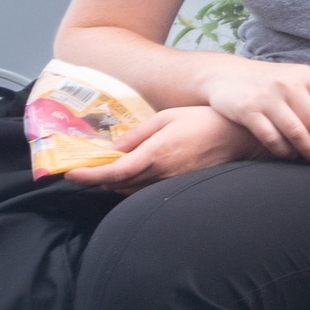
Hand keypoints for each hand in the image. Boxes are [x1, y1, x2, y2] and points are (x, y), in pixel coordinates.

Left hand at [64, 105, 259, 189]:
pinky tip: (132, 173)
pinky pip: (146, 191)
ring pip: (130, 191)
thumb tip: (113, 148)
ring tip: (106, 169)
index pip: (113, 172)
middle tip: (86, 166)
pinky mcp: (179, 187)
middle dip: (98, 178)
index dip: (88, 175)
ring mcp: (171, 183)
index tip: (70, 174)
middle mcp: (161, 173)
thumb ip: (138, 134)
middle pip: (118, 184)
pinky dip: (132, 185)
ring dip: (115, 182)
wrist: (239, 137)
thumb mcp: (167, 117)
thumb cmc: (203, 120)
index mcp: (155, 153)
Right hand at [196, 56, 309, 162]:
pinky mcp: (248, 110)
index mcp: (306, 76)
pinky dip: (283, 150)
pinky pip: (271, 137)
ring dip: (308, 150)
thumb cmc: (272, 82)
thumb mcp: (300, 82)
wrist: (227, 75)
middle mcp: (289, 84)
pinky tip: (290, 155)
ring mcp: (267, 97)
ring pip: (296, 132)